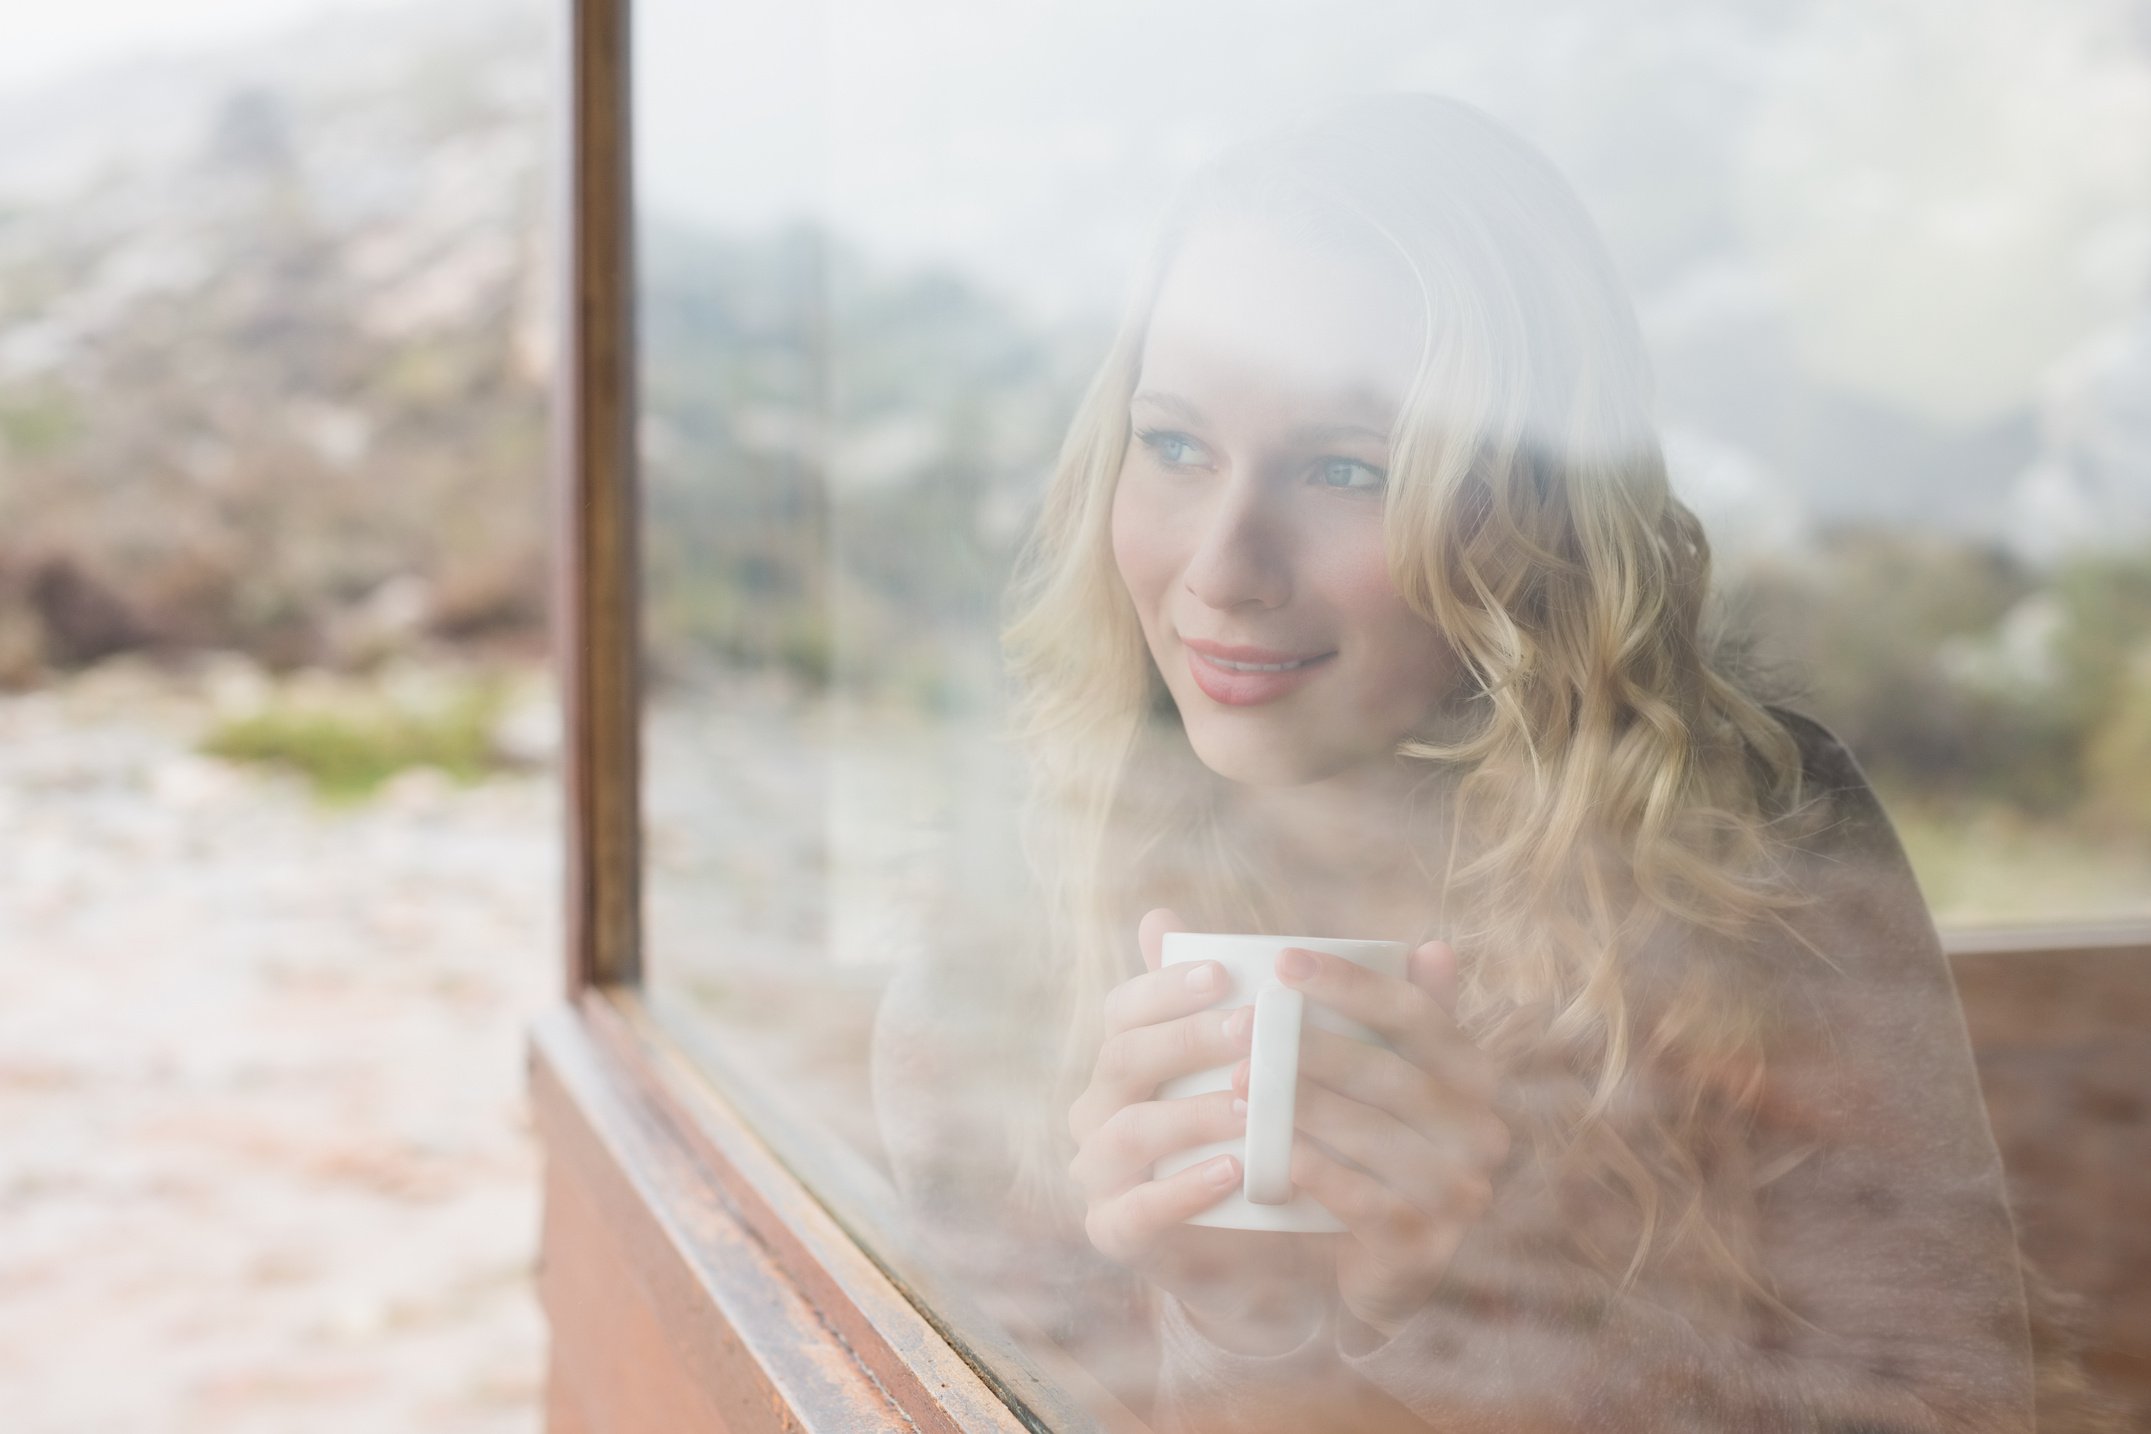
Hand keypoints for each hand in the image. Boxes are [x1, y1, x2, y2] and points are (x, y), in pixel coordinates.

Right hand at [1066, 908, 1332, 1352]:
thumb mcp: (1308, 1075)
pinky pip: (1133, 1210)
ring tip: (1250, 1106)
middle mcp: (1101, 1107)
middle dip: (1187, 1038)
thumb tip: (1433, 947)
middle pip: (1122, 1057)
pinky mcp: (1116, 1231)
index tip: (1227, 972)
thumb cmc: (1284, 1141)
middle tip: (1252, 1029)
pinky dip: (1180, 1190)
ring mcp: (1102, 1172)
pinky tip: (1234, 1171)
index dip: (1166, 984)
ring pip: (1127, 1130)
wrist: (1271, 1252)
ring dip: (1190, 1114)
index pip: (1125, 1006)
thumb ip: (1365, 1021)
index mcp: (1131, 1056)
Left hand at [1235, 940, 1510, 1338]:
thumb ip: (1381, 1011)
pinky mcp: (1426, 1247)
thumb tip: (1422, 938)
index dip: (1351, 984)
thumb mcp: (1377, 1075)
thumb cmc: (1369, 1144)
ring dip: (1304, 1106)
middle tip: (1243, 1029)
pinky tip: (1272, 1153)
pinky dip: (1318, 1173)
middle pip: (1392, 1074)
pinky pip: (1367, 1202)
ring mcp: (1460, 1193)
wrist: (1380, 1263)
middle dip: (1312, 1047)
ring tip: (1239, 1083)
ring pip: (1378, 1136)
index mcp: (1472, 1075)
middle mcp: (1481, 1130)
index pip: (1416, 1012)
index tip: (1283, 961)